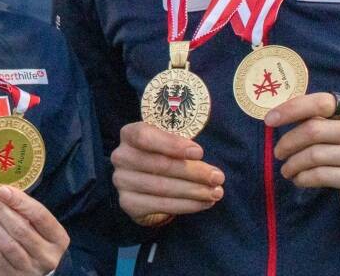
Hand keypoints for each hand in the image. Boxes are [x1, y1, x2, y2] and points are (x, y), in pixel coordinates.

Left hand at [0, 186, 68, 275]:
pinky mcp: (11, 275)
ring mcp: (29, 269)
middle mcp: (47, 256)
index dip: (20, 201)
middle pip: (20, 229)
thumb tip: (2, 190)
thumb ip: (27, 211)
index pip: (40, 216)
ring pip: (6, 242)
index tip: (2, 189)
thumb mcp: (40, 228)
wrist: (32, 273)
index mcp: (58, 239)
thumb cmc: (35, 241)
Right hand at [110, 121, 224, 226]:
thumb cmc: (164, 157)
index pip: (145, 136)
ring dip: (193, 191)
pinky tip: (202, 203)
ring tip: (215, 193)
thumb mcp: (170, 144)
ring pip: (162, 187)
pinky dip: (186, 205)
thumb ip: (181, 146)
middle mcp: (121, 156)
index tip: (199, 152)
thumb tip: (202, 159)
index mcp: (129, 134)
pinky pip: (160, 205)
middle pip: (159, 164)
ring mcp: (122, 181)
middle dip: (193, 172)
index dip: (172, 144)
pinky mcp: (128, 203)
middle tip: (218, 177)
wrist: (147, 187)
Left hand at [269, 93, 339, 219]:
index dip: (291, 109)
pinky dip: (303, 178)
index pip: (321, 103)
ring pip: (314, 155)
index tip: (269, 120)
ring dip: (292, 164)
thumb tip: (276, 114)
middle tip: (278, 152)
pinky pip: (321, 175)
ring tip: (287, 169)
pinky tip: (299, 179)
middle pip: (313, 130)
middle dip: (288, 142)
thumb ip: (316, 118)